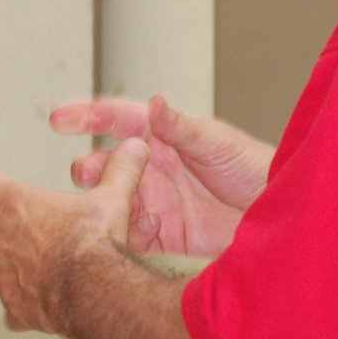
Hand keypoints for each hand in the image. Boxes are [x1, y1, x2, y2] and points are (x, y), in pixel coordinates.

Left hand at [0, 138, 148, 333]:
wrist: (93, 290)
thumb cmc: (96, 239)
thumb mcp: (112, 198)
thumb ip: (121, 171)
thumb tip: (136, 145)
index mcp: (19, 206)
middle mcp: (2, 241)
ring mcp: (5, 278)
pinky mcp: (18, 309)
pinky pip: (10, 313)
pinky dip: (14, 313)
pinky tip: (19, 315)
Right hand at [51, 94, 272, 256]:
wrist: (281, 217)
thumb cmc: (254, 168)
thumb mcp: (218, 142)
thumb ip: (183, 127)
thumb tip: (156, 102)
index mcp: (162, 136)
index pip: (116, 119)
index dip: (84, 116)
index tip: (56, 119)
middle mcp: (153, 167)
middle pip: (105, 164)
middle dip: (91, 168)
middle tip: (88, 176)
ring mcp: (155, 200)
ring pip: (112, 201)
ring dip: (103, 204)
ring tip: (106, 210)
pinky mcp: (163, 234)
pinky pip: (130, 235)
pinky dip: (122, 236)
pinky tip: (129, 235)